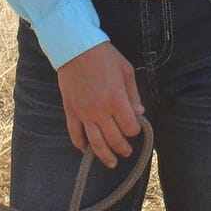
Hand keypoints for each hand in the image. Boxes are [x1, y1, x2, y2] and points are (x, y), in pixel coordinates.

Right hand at [57, 42, 144, 168]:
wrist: (76, 48)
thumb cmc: (104, 56)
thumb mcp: (126, 71)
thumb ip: (133, 94)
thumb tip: (139, 113)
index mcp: (117, 99)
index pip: (130, 127)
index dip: (135, 130)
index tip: (135, 127)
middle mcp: (100, 111)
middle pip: (114, 139)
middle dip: (123, 148)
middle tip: (126, 151)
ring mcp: (84, 113)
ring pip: (95, 143)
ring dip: (105, 156)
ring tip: (111, 162)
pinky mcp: (71, 111)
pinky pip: (75, 134)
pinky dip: (80, 145)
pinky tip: (85, 149)